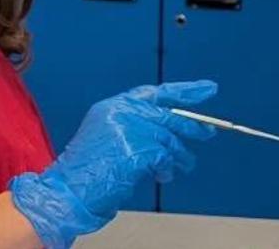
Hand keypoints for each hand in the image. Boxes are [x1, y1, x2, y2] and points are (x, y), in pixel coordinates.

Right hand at [9, 80, 218, 248]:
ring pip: (171, 140)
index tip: (205, 89)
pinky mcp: (139, 149)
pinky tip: (162, 175)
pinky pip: (165, 158)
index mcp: (113, 106)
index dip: (184, 91)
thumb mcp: (110, 137)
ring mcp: (131, 129)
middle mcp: (123, 112)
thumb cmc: (88, 170)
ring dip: (180, 156)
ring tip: (183, 165)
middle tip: (210, 132)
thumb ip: (138, 127)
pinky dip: (167, 169)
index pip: (156, 93)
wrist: (68, 190)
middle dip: (194, 125)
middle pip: (170, 115)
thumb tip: (173, 130)